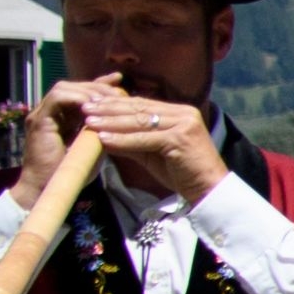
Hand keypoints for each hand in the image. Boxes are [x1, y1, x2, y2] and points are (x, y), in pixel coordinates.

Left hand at [42, 80, 221, 204]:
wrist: (208, 190)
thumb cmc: (182, 173)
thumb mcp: (153, 153)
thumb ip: (132, 141)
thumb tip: (103, 134)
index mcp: (180, 112)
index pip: (142, 104)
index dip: (116, 103)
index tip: (92, 104)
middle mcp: (184, 113)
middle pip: (140, 109)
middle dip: (109, 109)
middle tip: (84, 108)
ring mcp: (183, 125)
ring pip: (140, 121)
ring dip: (111, 122)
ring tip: (89, 122)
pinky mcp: (180, 139)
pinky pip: (144, 138)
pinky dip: (122, 139)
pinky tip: (104, 139)